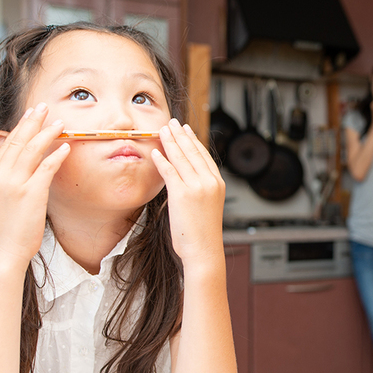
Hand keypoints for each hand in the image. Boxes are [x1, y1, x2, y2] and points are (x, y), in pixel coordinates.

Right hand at [0, 103, 69, 264]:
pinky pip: (46, 167)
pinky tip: (65, 147)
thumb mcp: (0, 200)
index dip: (21, 127)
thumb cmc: (5, 230)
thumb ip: (9, 182)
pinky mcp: (30, 193)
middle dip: (33, 121)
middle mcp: (1, 176)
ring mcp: (15, 184)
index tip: (31, 115)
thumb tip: (23, 169)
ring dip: (48, 133)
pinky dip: (56, 155)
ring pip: (32, 150)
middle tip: (44, 107)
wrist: (3, 252)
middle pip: (18, 141)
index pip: (7, 144)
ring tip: (60, 123)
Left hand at [150, 119, 224, 265]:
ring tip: (162, 130)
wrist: (204, 250)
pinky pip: (169, 171)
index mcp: (217, 183)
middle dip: (180, 135)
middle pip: (192, 151)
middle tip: (171, 122)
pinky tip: (155, 152)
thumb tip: (185, 179)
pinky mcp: (182, 194)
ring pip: (180, 158)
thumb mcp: (207, 206)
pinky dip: (161, 160)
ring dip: (169, 141)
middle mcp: (209, 182)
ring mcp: (196, 187)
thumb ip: (199, 189)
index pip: (203, 155)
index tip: (185, 130)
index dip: (193, 140)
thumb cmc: (203, 234)